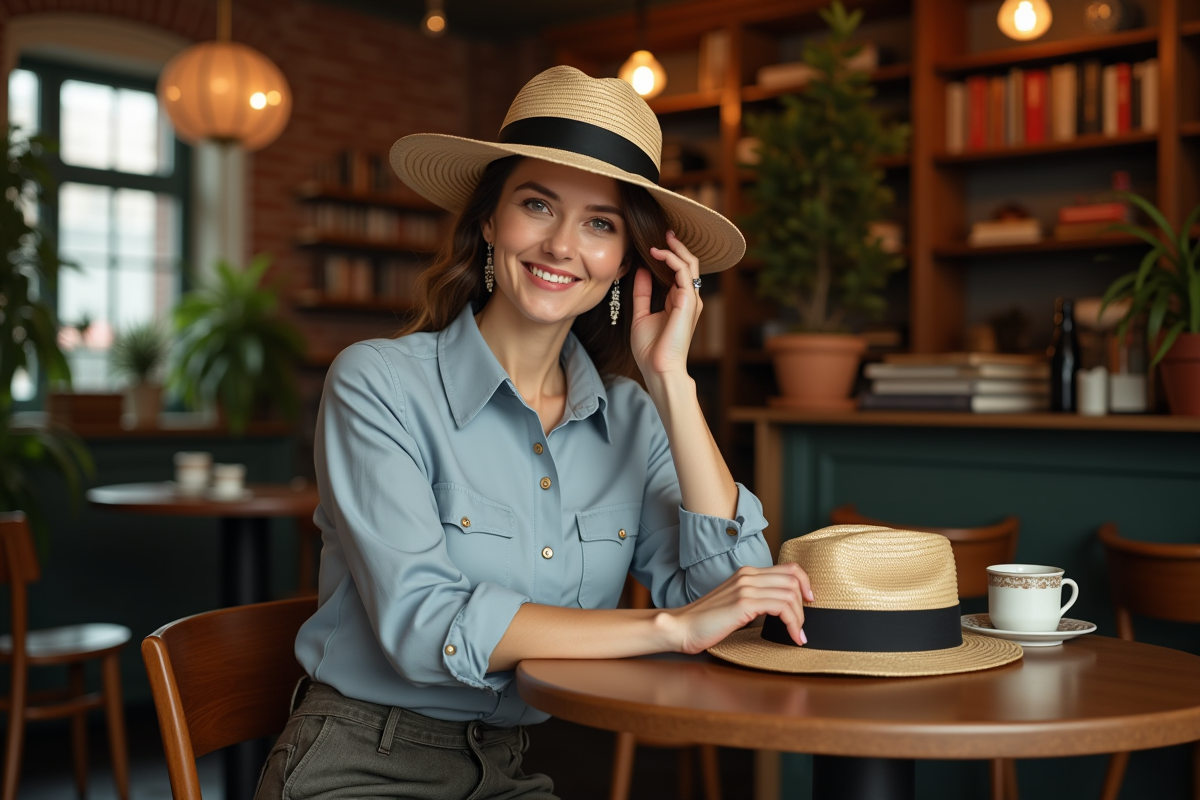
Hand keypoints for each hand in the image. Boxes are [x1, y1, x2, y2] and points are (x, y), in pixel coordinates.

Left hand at [630, 231, 702, 381]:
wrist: (659, 369)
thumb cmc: (651, 350)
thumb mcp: (641, 316)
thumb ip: (642, 293)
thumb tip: (641, 271)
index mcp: (678, 302)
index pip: (678, 271)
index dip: (669, 256)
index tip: (654, 244)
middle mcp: (688, 299)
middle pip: (688, 264)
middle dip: (676, 246)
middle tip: (664, 232)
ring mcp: (691, 299)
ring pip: (689, 264)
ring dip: (674, 249)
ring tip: (660, 239)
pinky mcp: (689, 301)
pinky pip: (684, 272)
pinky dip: (672, 259)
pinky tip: (657, 253)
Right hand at [663, 564, 813, 654]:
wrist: (683, 627)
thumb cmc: (706, 621)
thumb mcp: (735, 604)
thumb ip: (755, 600)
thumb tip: (779, 609)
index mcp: (746, 573)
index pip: (788, 568)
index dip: (805, 582)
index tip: (809, 601)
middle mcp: (748, 576)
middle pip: (793, 578)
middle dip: (805, 604)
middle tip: (803, 624)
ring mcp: (746, 587)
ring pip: (790, 593)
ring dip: (800, 618)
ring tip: (798, 634)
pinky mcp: (744, 603)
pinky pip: (781, 607)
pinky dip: (792, 623)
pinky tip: (792, 636)